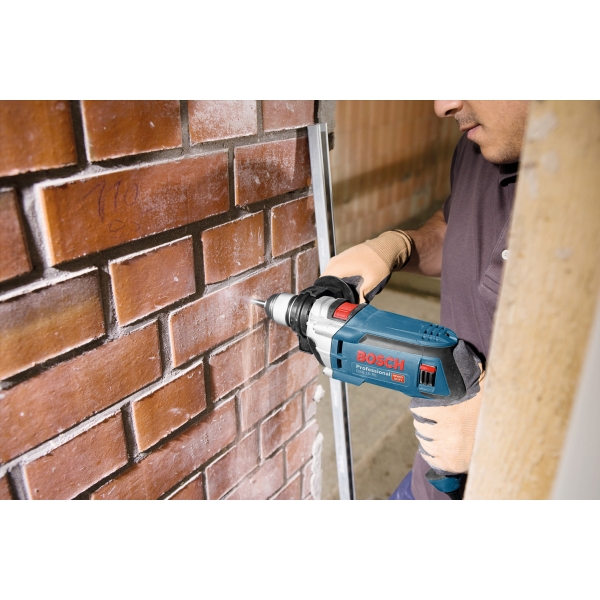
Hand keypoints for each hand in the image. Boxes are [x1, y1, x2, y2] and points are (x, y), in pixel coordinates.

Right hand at [323, 230, 411, 302]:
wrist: (386, 246)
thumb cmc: (379, 262)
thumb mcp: (372, 281)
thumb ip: (363, 295)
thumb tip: (358, 306)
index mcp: (339, 267)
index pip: (323, 283)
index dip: (326, 294)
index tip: (331, 303)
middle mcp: (335, 261)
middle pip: (325, 279)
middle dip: (330, 289)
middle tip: (337, 300)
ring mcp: (339, 257)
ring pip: (329, 274)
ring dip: (332, 283)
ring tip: (340, 293)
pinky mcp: (343, 256)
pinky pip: (334, 269)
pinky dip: (336, 276)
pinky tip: (344, 284)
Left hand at [410, 341, 483, 474]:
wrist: (510, 437)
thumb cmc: (493, 409)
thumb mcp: (482, 385)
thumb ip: (468, 366)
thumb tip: (459, 345)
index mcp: (450, 412)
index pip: (419, 410)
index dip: (419, 406)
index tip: (422, 404)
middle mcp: (447, 434)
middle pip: (420, 427)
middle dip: (424, 421)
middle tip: (433, 418)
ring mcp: (448, 451)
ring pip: (424, 442)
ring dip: (428, 436)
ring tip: (439, 430)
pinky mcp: (451, 464)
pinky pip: (431, 457)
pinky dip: (433, 452)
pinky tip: (441, 444)